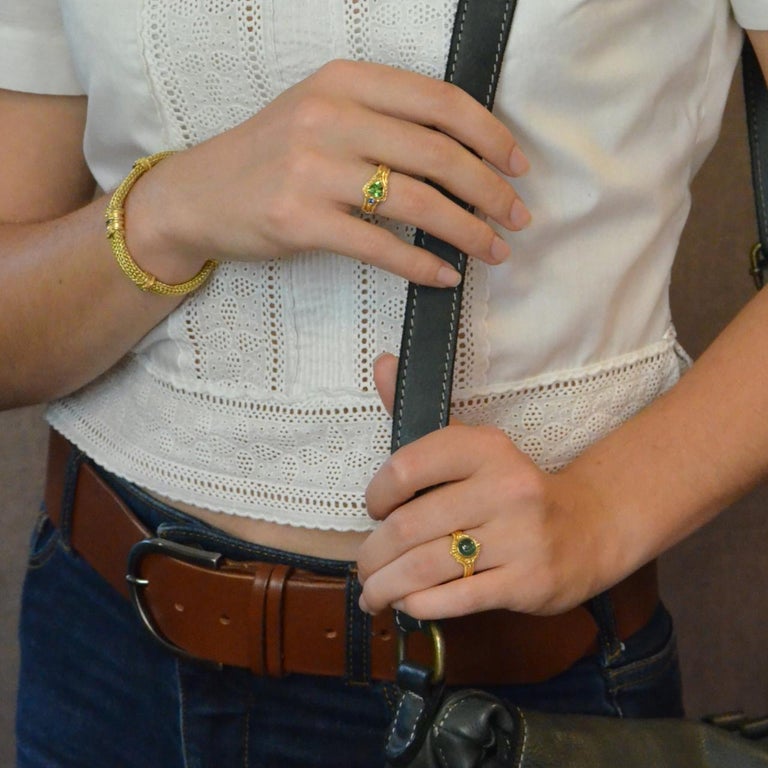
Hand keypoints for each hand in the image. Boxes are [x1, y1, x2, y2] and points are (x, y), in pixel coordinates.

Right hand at [129, 60, 529, 286]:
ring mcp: (312, 170)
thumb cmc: (270, 156)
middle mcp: (330, 116)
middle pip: (438, 155)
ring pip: (416, 202)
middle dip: (490, 191)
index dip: (489, 136)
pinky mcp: (301, 221)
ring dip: (467, 232)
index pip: (439, 102)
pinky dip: (421, 264)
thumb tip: (460, 157)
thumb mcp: (322, 113)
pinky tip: (446, 275)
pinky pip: (380, 246)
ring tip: (494, 251)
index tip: (517, 165)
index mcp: (345, 81)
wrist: (199, 194)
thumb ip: (384, 121)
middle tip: (517, 217)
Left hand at [356, 354, 619, 619]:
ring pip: (427, 567)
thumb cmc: (512, 489)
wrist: (589, 527)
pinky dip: (419, 605)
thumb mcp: (472, 446)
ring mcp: (519, 537)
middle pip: (410, 527)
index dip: (376, 494)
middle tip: (363, 568)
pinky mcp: (528, 581)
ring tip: (373, 594)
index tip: (373, 511)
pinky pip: (455, 599)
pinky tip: (407, 604)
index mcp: (486, 448)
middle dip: (373, 555)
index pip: (408, 467)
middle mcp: (504, 488)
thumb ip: (419, 411)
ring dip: (387, 586)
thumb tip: (382, 362)